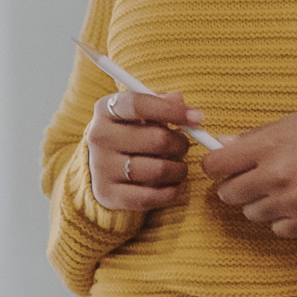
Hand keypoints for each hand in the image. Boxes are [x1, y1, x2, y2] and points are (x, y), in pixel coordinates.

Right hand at [85, 90, 198, 213]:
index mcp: (106, 110)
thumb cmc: (130, 133)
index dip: (172, 111)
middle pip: (157, 139)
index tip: (197, 118)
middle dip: (180, 144)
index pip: (140, 105)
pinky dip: (170, 192)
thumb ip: (161, 104)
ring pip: (158, 170)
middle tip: (182, 146)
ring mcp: (101, 167)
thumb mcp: (140, 113)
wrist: (100, 167)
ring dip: (179, 169)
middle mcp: (99, 137)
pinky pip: (150, 196)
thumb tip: (179, 100)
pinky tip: (172, 185)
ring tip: (178, 167)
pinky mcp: (107, 193)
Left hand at [191, 108, 296, 241]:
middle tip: (256, 178)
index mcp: (269, 146)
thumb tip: (223, 143)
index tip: (224, 166)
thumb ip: (256, 136)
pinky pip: (276, 229)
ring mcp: (292, 202)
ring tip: (287, 189)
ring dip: (262, 203)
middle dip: (237, 186)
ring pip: (251, 213)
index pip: (215, 165)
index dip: (217, 166)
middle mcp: (276, 176)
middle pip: (228, 194)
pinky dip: (284, 219)